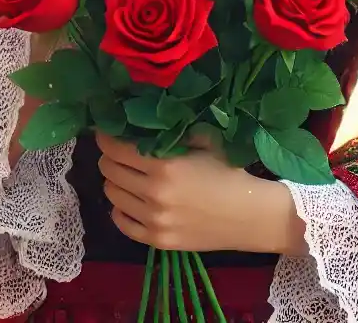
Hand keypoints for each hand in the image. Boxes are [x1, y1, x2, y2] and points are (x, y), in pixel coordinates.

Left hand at [95, 132, 301, 254]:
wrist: (250, 216)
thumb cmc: (229, 173)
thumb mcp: (204, 142)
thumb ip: (173, 131)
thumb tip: (141, 118)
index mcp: (164, 165)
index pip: (116, 147)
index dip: (107, 137)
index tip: (107, 132)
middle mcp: (154, 193)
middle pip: (109, 170)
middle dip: (109, 157)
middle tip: (118, 153)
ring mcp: (154, 220)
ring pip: (111, 194)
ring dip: (115, 181)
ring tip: (127, 176)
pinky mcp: (157, 240)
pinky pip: (121, 223)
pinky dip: (120, 209)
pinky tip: (130, 201)